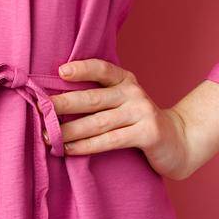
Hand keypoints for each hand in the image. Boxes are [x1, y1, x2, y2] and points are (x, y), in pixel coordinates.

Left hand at [48, 59, 198, 180]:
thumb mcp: (124, 103)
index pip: (102, 69)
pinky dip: (86, 146)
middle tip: (40, 110)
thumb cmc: (140, 122)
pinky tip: (68, 149)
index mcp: (126, 80)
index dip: (82, 69)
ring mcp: (142, 112)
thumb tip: (56, 101)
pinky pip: (110, 140)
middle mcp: (134, 93)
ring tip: (47, 136)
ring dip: (69, 131)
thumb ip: (101, 97)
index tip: (60, 72)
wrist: (179, 142)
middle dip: (63, 104)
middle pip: (93, 98)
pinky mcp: (147, 134)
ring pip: (98, 122)